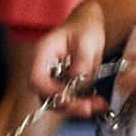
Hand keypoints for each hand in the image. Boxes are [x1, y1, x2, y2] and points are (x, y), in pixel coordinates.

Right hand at [31, 1, 109, 117]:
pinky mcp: (60, 88)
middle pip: (45, 96)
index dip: (50, 90)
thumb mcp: (87, 39)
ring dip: (77, 108)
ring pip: (57, 103)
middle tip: (88, 107)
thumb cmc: (84, 28)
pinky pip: (68, 101)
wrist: (86, 27)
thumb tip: (78, 77)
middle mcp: (42, 70)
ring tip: (98, 105)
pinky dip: (82, 104)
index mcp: (42, 54)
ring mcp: (50, 81)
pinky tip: (98, 103)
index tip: (69, 95)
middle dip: (67, 105)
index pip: (36, 79)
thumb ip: (82, 58)